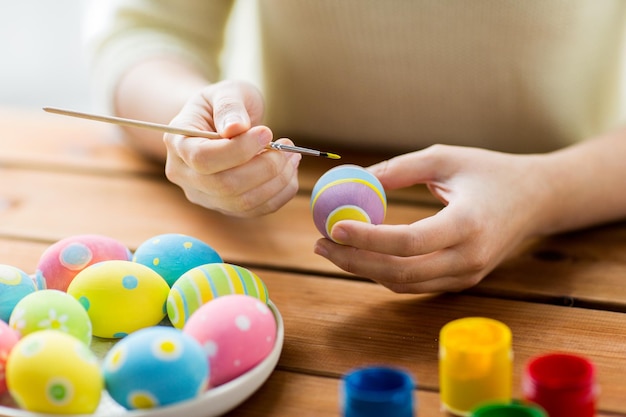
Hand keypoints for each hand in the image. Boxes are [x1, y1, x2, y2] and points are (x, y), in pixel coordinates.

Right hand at [163, 80, 300, 216]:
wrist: (223, 122)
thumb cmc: (225, 104)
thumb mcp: (227, 91)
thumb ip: (230, 106)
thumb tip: (235, 128)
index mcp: (178, 143)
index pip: (203, 158)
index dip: (239, 149)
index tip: (266, 132)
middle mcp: (185, 175)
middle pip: (225, 185)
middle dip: (264, 167)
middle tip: (286, 146)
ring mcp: (205, 195)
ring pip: (243, 202)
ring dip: (276, 181)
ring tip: (291, 156)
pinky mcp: (226, 206)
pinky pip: (257, 210)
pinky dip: (280, 193)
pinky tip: (288, 171)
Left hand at [314, 144, 550, 292]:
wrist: (536, 200)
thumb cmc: (490, 172)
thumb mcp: (445, 157)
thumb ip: (400, 168)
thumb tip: (355, 179)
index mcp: (469, 224)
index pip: (409, 242)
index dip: (367, 238)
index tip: (334, 226)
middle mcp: (469, 257)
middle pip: (400, 272)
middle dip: (354, 261)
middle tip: (320, 244)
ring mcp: (467, 274)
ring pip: (404, 283)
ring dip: (363, 270)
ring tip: (331, 249)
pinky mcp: (462, 280)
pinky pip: (415, 283)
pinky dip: (384, 272)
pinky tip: (360, 255)